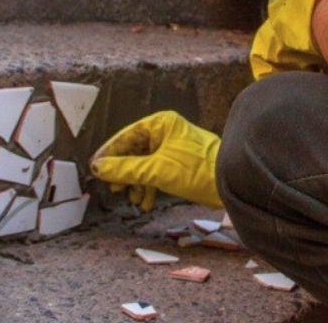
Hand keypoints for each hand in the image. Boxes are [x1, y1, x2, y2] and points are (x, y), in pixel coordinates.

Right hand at [90, 111, 221, 210]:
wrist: (233, 182)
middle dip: (124, 171)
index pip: (126, 136)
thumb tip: (98, 168)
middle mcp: (166, 132)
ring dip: (136, 182)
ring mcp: (173, 148)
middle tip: (113, 187)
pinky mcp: (180, 165)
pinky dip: (149, 187)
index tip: (95, 167)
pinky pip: (156, 173)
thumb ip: (125, 169)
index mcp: (161, 124)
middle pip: (134, 151)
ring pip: (144, 164)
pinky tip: (145, 203)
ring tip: (131, 198)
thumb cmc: (198, 169)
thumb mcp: (157, 170)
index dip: (109, 153)